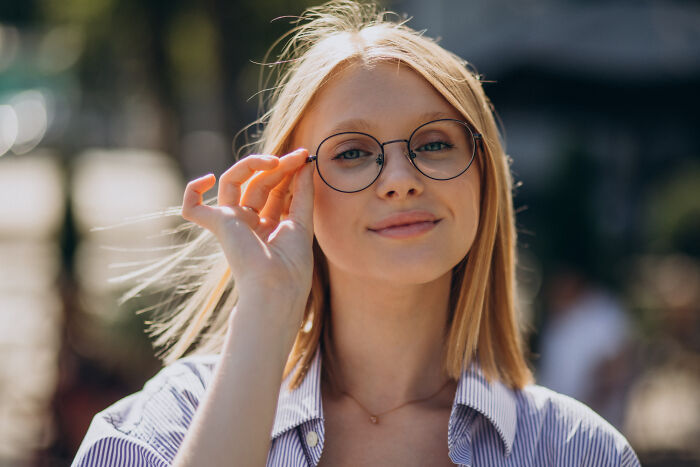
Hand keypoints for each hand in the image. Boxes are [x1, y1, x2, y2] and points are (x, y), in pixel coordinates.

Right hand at [182, 148, 313, 325]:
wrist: (276, 286)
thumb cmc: (292, 264)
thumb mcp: (302, 221)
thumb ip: (304, 191)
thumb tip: (305, 163)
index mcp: (269, 226)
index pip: (275, 190)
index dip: (288, 171)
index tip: (304, 157)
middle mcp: (248, 224)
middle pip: (258, 183)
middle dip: (278, 166)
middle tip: (297, 156)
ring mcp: (231, 223)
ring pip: (232, 182)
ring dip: (253, 165)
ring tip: (274, 160)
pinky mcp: (217, 225)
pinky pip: (192, 207)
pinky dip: (193, 190)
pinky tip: (208, 179)